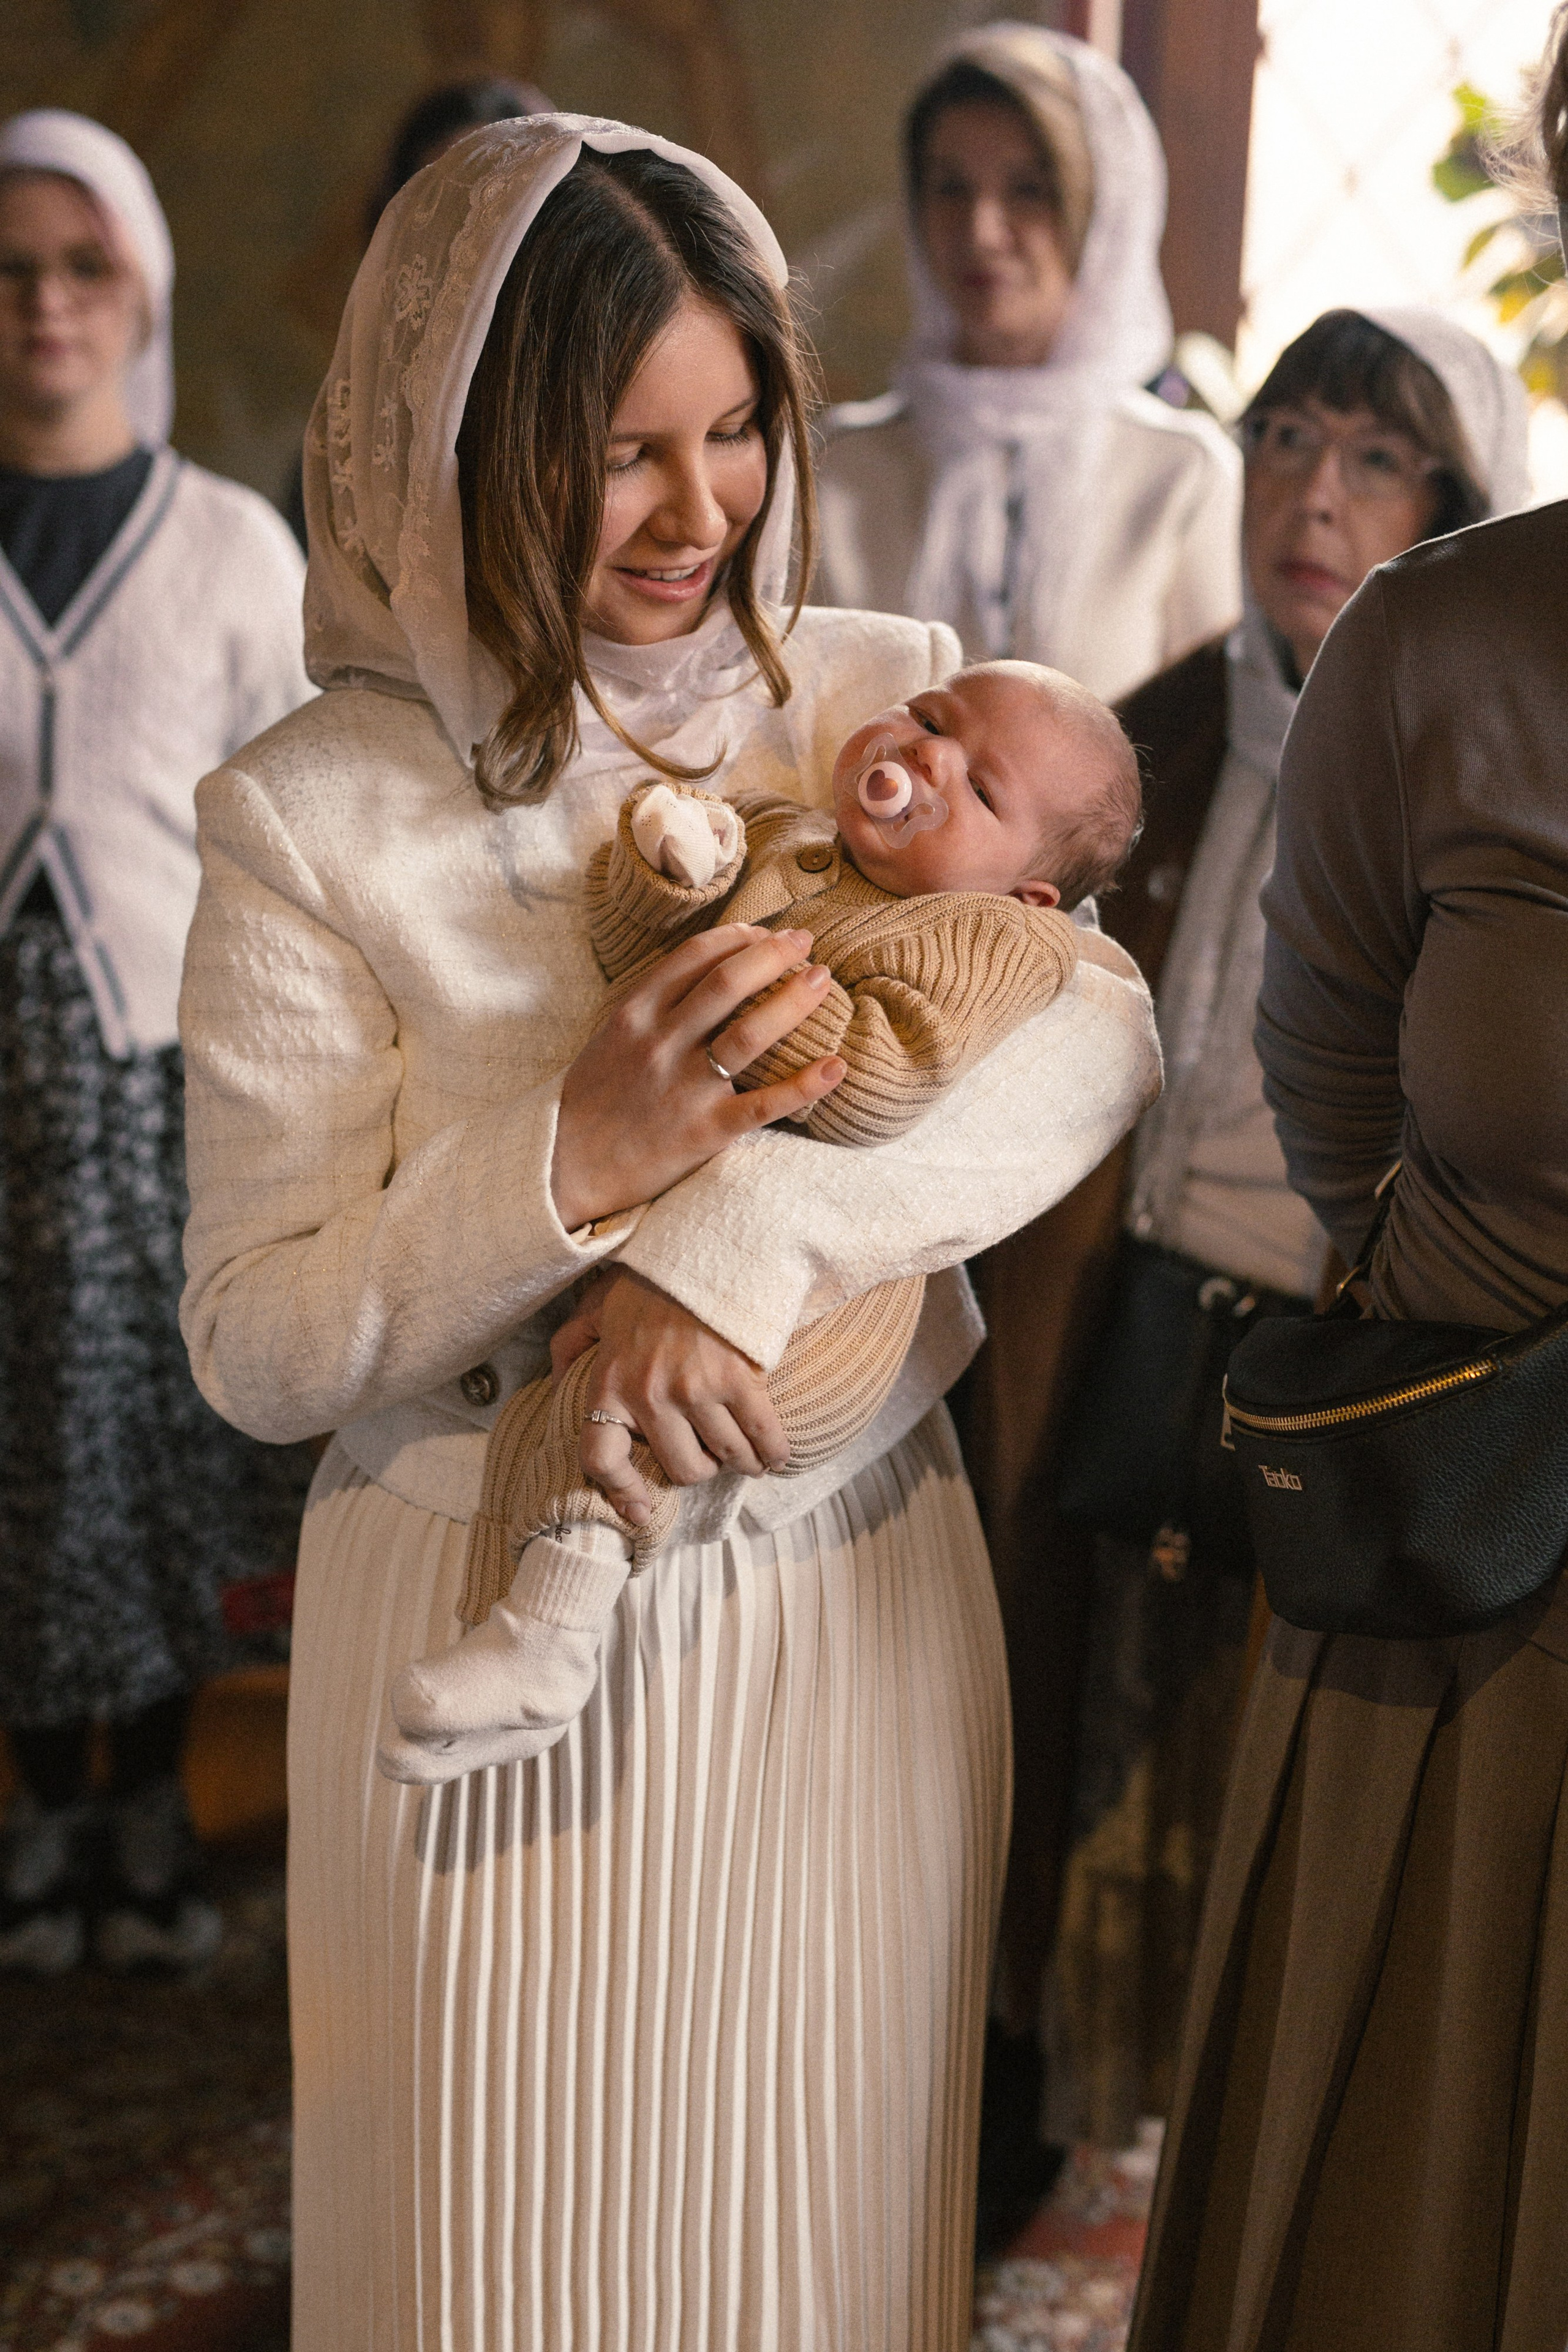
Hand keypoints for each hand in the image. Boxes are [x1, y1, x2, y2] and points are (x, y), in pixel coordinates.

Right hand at [552, 923, 845, 1229]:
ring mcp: (684, 1088)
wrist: (566, 1167)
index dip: (739, 938)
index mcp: (635, 1014)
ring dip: (791, 1002)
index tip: (767, 933)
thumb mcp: (611, 1036)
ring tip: (822, 980)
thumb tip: (709, 967)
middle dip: (773, 955)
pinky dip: (804, 1084)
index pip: (695, 958)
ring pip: (749, 1033)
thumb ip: (654, 1003)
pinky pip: (763, 1103)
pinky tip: (836, 1066)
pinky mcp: (705, 1131)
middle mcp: (660, 1044)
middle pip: (727, 984)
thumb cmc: (595, 1098)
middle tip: (807, 942)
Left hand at [575, 1269, 787, 1526]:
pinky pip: (761, 1436)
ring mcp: (694, 1389)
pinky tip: (775, 1456)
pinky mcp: (737, 1379)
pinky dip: (772, 1453)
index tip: (641, 1512)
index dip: (622, 1493)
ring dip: (740, 1463)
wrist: (698, 1247)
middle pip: (681, 1468)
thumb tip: (554, 1385)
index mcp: (609, 1384)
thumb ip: (570, 1346)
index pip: (602, 1459)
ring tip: (748, 1458)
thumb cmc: (647, 1281)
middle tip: (710, 1457)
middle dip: (700, 1469)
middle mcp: (648, 1395)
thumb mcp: (595, 1309)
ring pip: (725, 1457)